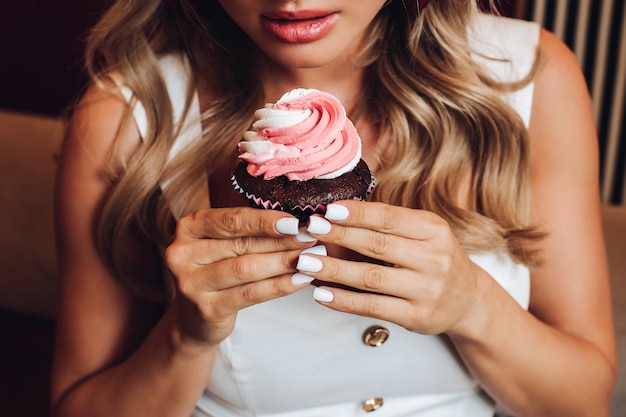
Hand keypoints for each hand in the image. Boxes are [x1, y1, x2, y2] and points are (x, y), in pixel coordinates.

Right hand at [164, 206, 315, 345]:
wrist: (195, 317)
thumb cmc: (217, 268)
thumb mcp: (223, 242)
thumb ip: (248, 226)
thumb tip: (295, 214)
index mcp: (188, 227)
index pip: (231, 219)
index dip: (265, 220)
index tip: (295, 220)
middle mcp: (181, 253)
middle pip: (241, 244)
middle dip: (282, 240)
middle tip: (312, 237)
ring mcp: (190, 283)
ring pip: (247, 268)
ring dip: (284, 261)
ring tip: (312, 257)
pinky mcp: (206, 308)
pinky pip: (251, 294)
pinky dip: (280, 286)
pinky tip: (300, 280)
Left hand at [297, 201, 484, 336]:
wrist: (469, 300)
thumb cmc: (435, 259)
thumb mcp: (424, 233)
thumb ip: (389, 224)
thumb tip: (337, 213)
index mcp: (434, 230)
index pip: (390, 217)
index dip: (357, 213)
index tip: (328, 210)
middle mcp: (434, 258)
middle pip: (378, 245)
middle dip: (340, 236)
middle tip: (311, 230)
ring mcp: (426, 290)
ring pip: (371, 278)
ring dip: (334, 270)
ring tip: (306, 262)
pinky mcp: (416, 316)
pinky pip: (373, 307)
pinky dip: (344, 300)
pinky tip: (322, 293)